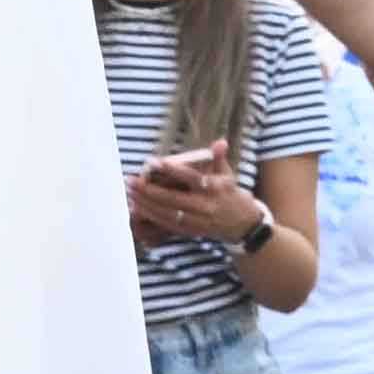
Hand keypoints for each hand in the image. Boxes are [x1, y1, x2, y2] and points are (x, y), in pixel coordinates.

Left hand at [123, 143, 262, 253]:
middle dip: (149, 190)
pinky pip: (168, 224)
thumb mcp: (228, 174)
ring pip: (167, 213)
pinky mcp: (192, 231)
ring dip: (146, 204)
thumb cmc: (230, 193)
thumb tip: (220, 142)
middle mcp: (205, 205)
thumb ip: (219, 158)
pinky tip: (139, 208)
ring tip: (131, 192)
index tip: (153, 161)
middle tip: (130, 180)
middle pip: (172, 198)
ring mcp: (198, 220)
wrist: (243, 224)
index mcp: (214, 187)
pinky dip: (153, 217)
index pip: (190, 177)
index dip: (171, 170)